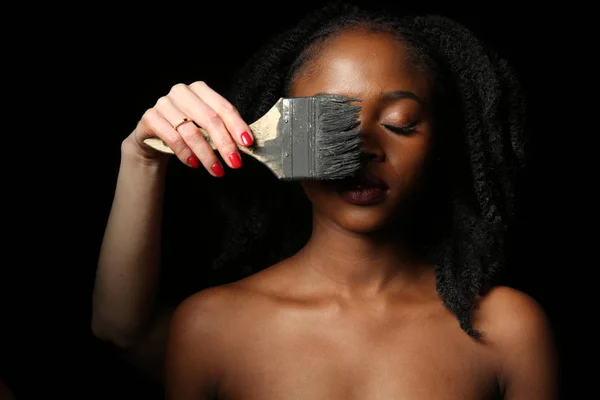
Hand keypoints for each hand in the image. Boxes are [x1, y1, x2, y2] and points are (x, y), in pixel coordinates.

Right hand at [126, 81, 253, 175]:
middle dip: (225, 144)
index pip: (224, 108)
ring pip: (191, 131)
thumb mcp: (206, 127)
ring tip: (217, 170)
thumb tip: (246, 144)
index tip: (247, 143)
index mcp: (200, 90)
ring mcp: (164, 103)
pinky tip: (195, 164)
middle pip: (210, 119)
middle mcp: (182, 92)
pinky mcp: (150, 117)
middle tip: (235, 163)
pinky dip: (186, 154)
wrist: (154, 136)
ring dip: (207, 154)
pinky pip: (173, 138)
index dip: (237, 126)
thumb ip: (224, 130)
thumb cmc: (186, 130)